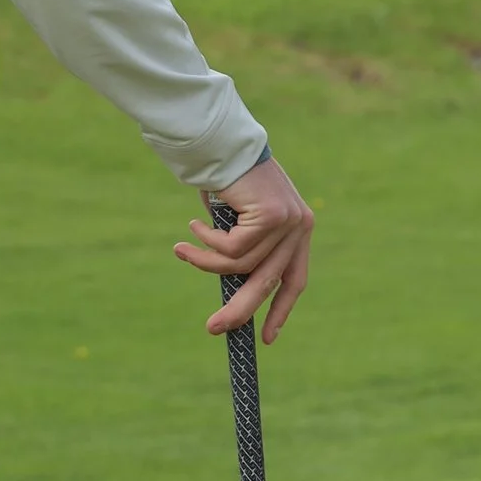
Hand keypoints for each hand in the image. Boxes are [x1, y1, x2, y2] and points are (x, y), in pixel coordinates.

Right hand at [176, 156, 314, 343]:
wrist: (222, 143)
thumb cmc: (226, 180)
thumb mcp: (240, 222)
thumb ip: (245, 251)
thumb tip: (234, 293)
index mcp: (298, 229)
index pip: (295, 280)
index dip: (280, 309)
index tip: (266, 338)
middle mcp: (299, 226)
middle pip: (269, 282)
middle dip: (239, 310)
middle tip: (213, 329)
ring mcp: (289, 221)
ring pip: (240, 265)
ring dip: (204, 262)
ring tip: (181, 249)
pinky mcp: (272, 216)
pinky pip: (230, 248)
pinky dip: (205, 243)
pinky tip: (193, 226)